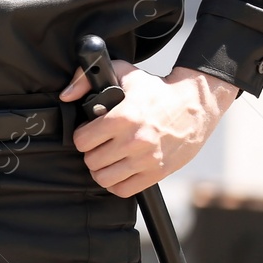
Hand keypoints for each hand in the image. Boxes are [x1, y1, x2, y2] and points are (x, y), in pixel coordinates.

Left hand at [59, 62, 238, 197]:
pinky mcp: (159, 172)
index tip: (88, 133)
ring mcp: (147, 159)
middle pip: (91, 161)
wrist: (195, 105)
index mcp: (124, 117)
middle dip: (90, 153)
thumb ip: (86, 79)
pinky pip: (124, 190)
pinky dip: (116, 184)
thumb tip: (66, 97)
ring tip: (106, 159)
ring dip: (101, 170)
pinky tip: (119, 171)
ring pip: (104, 179)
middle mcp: (135, 141)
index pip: (82, 140)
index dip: (81, 136)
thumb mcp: (122, 72)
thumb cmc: (156, 89)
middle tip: (97, 146)